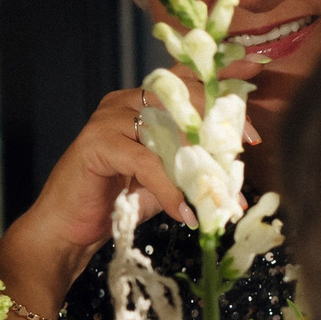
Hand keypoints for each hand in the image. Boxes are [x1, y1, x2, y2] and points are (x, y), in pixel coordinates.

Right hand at [0, 84, 260, 301]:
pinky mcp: (97, 143)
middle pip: (183, 103)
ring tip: (217, 199)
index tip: (250, 137)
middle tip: (241, 162)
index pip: (188, 90)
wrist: (69, 229)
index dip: (222, 107)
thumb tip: (234, 181)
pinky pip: (146, 161)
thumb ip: (192, 169)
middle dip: (217, 133)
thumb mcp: (163, 179)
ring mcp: (108, 118)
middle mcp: (125, 102)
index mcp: (141, 102)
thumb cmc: (116, 203)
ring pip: (168, 133)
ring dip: (198, 168)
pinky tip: (183, 212)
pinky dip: (169, 189)